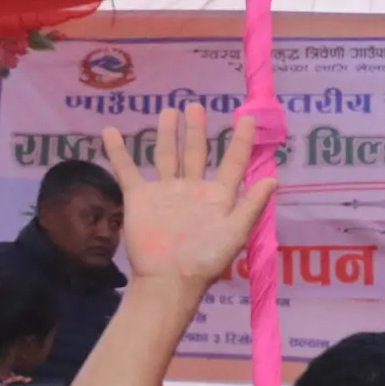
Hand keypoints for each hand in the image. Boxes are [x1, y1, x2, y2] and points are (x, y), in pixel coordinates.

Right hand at [100, 105, 274, 291]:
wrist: (168, 279)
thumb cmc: (205, 259)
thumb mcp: (235, 232)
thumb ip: (251, 205)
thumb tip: (274, 179)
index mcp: (219, 197)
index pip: (233, 162)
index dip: (241, 141)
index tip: (248, 118)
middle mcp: (193, 190)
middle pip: (196, 153)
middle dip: (197, 131)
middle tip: (196, 106)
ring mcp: (166, 191)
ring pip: (166, 155)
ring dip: (168, 133)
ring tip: (170, 111)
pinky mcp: (140, 197)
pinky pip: (127, 170)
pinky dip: (118, 151)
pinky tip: (110, 130)